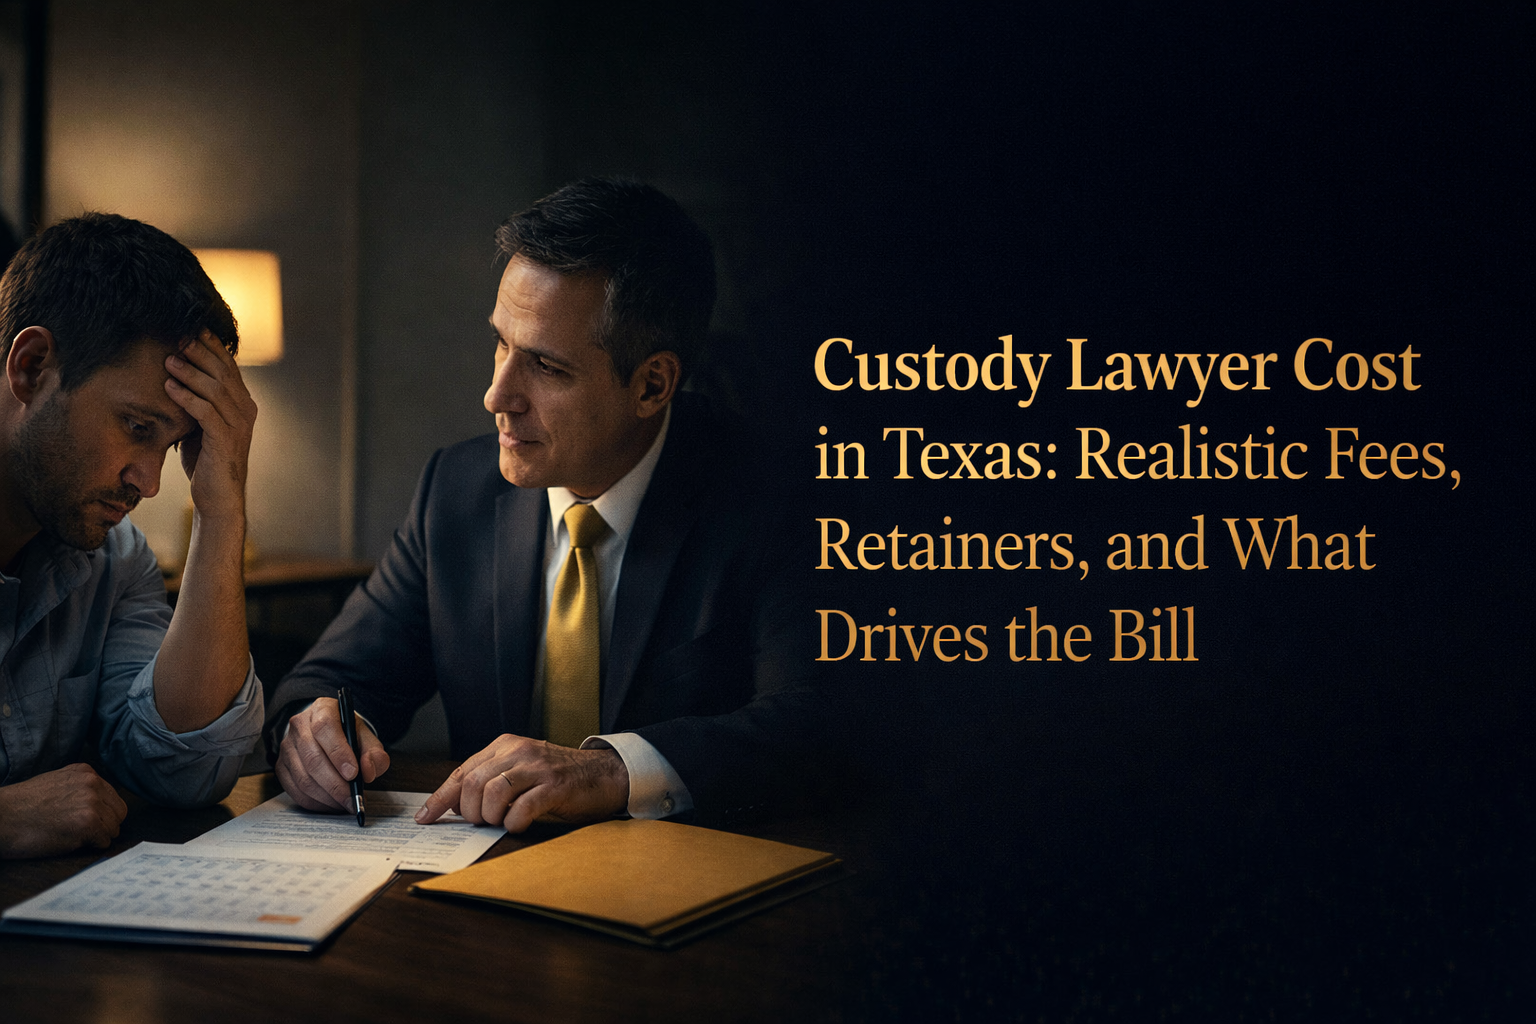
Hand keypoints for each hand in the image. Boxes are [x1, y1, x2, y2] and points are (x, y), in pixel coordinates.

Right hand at [0, 764, 128, 858]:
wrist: (0, 816)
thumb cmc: (22, 805)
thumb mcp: (55, 782)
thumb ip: (79, 788)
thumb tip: (100, 803)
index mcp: (86, 772)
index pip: (112, 797)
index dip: (103, 813)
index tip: (89, 821)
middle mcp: (93, 784)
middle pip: (118, 812)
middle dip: (105, 825)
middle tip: (85, 833)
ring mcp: (91, 803)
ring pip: (114, 828)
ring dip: (98, 837)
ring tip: (74, 837)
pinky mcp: (87, 823)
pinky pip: (104, 841)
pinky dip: (91, 846)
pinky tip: (73, 842)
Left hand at [164, 328, 257, 521]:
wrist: (218, 496)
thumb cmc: (207, 461)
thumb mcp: (202, 425)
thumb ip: (199, 403)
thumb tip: (175, 378)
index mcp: (243, 403)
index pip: (229, 367)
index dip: (212, 346)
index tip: (191, 328)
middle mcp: (246, 410)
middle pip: (224, 372)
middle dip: (200, 352)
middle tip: (178, 337)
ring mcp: (238, 425)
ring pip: (216, 389)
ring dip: (190, 372)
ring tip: (168, 360)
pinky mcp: (226, 440)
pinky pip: (206, 412)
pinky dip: (186, 397)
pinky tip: (169, 388)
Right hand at [275, 698, 390, 811]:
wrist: (329, 735)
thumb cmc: (348, 735)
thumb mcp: (366, 737)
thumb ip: (374, 752)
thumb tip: (368, 771)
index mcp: (322, 709)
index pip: (324, 727)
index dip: (338, 752)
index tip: (353, 773)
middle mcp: (299, 725)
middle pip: (312, 757)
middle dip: (335, 783)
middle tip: (352, 798)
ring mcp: (287, 747)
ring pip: (303, 777)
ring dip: (326, 796)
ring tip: (345, 803)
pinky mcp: (281, 767)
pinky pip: (295, 790)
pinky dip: (315, 802)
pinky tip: (331, 804)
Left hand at [416, 734, 628, 832]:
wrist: (605, 774)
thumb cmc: (559, 778)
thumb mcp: (521, 770)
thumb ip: (492, 780)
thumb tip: (456, 806)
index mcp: (506, 745)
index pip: (463, 772)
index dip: (441, 797)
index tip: (425, 818)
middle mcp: (519, 751)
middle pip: (474, 783)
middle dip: (470, 812)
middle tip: (482, 822)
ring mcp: (538, 768)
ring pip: (493, 794)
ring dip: (492, 817)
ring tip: (502, 821)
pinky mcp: (556, 786)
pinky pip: (522, 809)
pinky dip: (515, 823)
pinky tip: (520, 824)